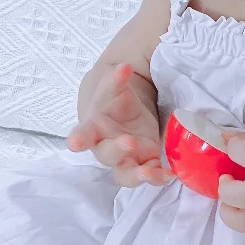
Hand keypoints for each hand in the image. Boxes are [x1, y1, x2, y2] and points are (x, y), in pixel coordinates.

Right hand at [65, 62, 173, 187]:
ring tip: (149, 172)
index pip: (83, 133)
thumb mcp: (114, 88)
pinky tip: (169, 174)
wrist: (122, 113)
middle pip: (107, 154)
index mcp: (94, 127)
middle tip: (129, 142)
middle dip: (117, 150)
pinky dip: (158, 177)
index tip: (75, 143)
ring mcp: (125, 159)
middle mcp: (106, 147)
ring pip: (126, 173)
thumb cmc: (113, 102)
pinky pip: (148, 175)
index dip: (79, 139)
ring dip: (137, 175)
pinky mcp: (143, 164)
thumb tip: (123, 67)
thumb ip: (117, 79)